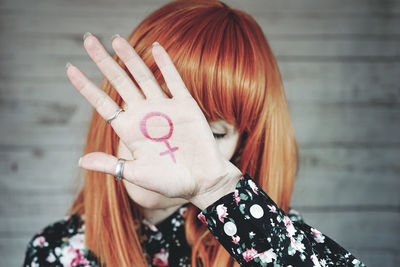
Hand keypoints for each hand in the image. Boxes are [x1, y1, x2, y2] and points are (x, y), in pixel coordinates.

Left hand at [66, 33, 241, 208]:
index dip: (86, 87)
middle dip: (104, 62)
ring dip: (131, 58)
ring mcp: (165, 108)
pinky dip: (166, 64)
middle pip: (120, 83)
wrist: (203, 181)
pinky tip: (156, 48)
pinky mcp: (185, 105)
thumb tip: (80, 161)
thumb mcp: (137, 174)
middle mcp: (144, 115)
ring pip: (144, 77)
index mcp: (130, 130)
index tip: (70, 69)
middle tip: (88, 41)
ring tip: (116, 39)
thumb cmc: (171, 182)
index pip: (103, 104)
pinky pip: (174, 80)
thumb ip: (112, 164)